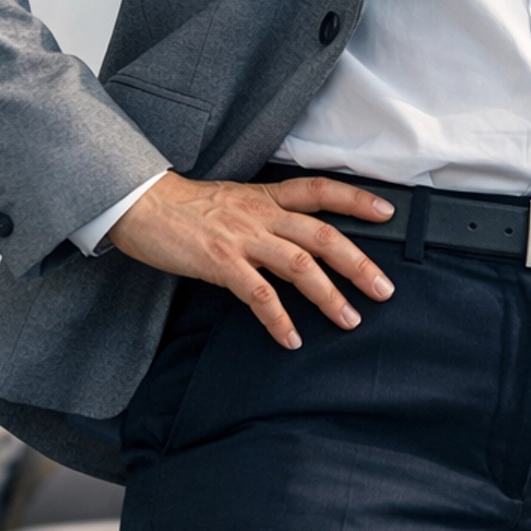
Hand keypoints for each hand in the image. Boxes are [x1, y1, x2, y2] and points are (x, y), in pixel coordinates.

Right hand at [106, 173, 395, 349]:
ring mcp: (242, 238)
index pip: (320, 190)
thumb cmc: (188, 208)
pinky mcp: (220, 263)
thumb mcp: (236, 201)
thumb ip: (267, 215)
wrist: (142, 205)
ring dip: (329, 295)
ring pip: (300, 264)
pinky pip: (259, 295)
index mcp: (267, 196)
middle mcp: (261, 214)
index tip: (387, 211)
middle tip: (384, 289)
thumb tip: (298, 237)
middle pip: (322, 234)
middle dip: (358, 263)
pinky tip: (292, 339)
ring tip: (350, 319)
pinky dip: (279, 319)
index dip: (356, 199)